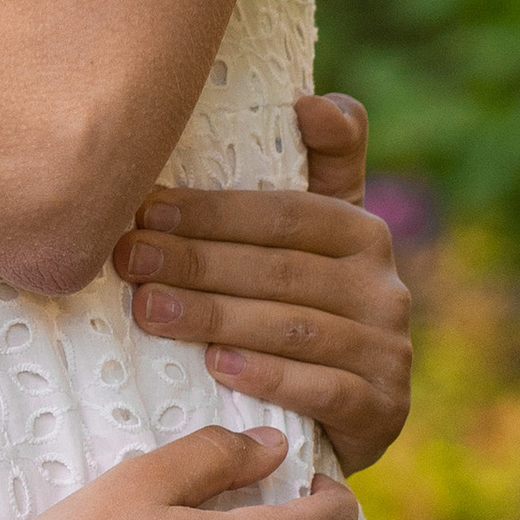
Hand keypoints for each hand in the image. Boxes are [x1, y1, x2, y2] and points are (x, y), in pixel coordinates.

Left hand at [109, 92, 414, 475]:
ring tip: (149, 310)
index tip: (145, 206)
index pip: (284, 214)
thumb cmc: (298, 307)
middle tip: (129, 259)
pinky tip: (216, 368)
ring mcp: (391, 351)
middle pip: (280, 269)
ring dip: (215, 316)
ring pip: (293, 326)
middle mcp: (387, 287)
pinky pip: (323, 389)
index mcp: (363, 232)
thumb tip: (310, 100)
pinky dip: (268, 377)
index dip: (213, 210)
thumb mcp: (306, 239)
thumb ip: (315, 165)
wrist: (334, 418)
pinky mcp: (386, 409)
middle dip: (196, 262)